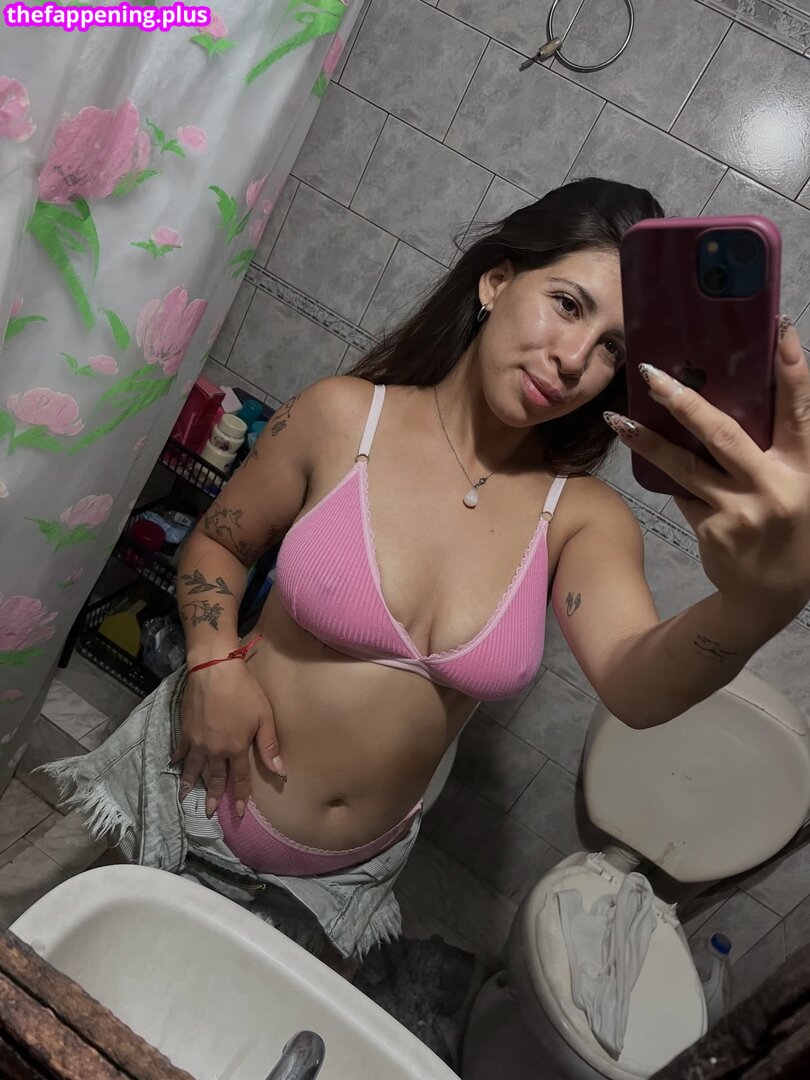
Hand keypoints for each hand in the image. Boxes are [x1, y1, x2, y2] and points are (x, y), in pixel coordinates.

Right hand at [171, 661, 284, 818]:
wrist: (214, 670)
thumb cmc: (244, 690)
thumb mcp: (264, 717)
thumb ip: (269, 746)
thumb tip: (279, 773)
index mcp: (236, 748)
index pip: (240, 778)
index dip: (240, 796)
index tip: (239, 813)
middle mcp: (215, 750)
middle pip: (216, 777)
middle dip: (214, 796)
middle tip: (210, 812)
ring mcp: (197, 741)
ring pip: (195, 768)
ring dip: (192, 784)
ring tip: (186, 798)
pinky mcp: (185, 729)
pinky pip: (181, 750)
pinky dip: (178, 760)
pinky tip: (174, 766)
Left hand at [604, 320, 809, 613]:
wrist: (768, 598)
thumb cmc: (792, 529)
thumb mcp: (804, 486)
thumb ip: (783, 447)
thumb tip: (748, 393)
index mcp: (806, 470)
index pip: (800, 411)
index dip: (792, 370)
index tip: (780, 331)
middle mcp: (774, 487)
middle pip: (723, 434)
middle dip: (685, 401)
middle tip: (653, 374)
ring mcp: (739, 511)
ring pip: (684, 466)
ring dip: (647, 441)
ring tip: (617, 419)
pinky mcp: (710, 529)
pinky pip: (682, 493)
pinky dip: (672, 478)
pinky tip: (655, 466)